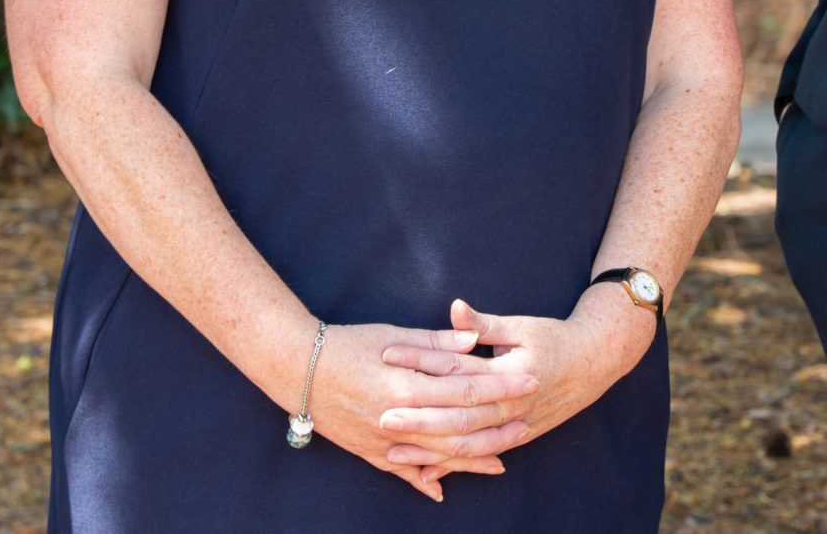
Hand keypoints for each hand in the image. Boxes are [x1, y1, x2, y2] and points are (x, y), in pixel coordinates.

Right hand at [297, 322, 535, 502]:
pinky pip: (404, 473)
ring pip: (439, 456)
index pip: (467, 388)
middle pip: (460, 426)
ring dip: (473, 458)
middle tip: (528, 420)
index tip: (528, 381)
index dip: (500, 385)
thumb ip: (435, 343)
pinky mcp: (371, 453)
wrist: (297, 368)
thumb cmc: (346, 345)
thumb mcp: (391, 336)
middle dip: (498, 424)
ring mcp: (386, 441)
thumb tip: (473, 343)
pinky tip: (444, 490)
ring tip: (502, 458)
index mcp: (408, 384)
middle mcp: (400, 418)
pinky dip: (425, 481)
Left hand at [377, 293, 652, 472]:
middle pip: (458, 415)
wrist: (596, 362)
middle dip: (418, 419)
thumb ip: (484, 324)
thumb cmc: (554, 338)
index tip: (387, 356)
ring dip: (430, 449)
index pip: (456, 367)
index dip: (421, 361)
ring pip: (467, 444)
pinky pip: (479, 456)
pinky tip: (427, 474)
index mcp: (508, 372)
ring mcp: (515, 425)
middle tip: (381, 417)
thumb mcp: (520, 327)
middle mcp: (511, 404)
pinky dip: (454, 466)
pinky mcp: (517, 437)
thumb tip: (454, 308)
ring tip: (392, 451)